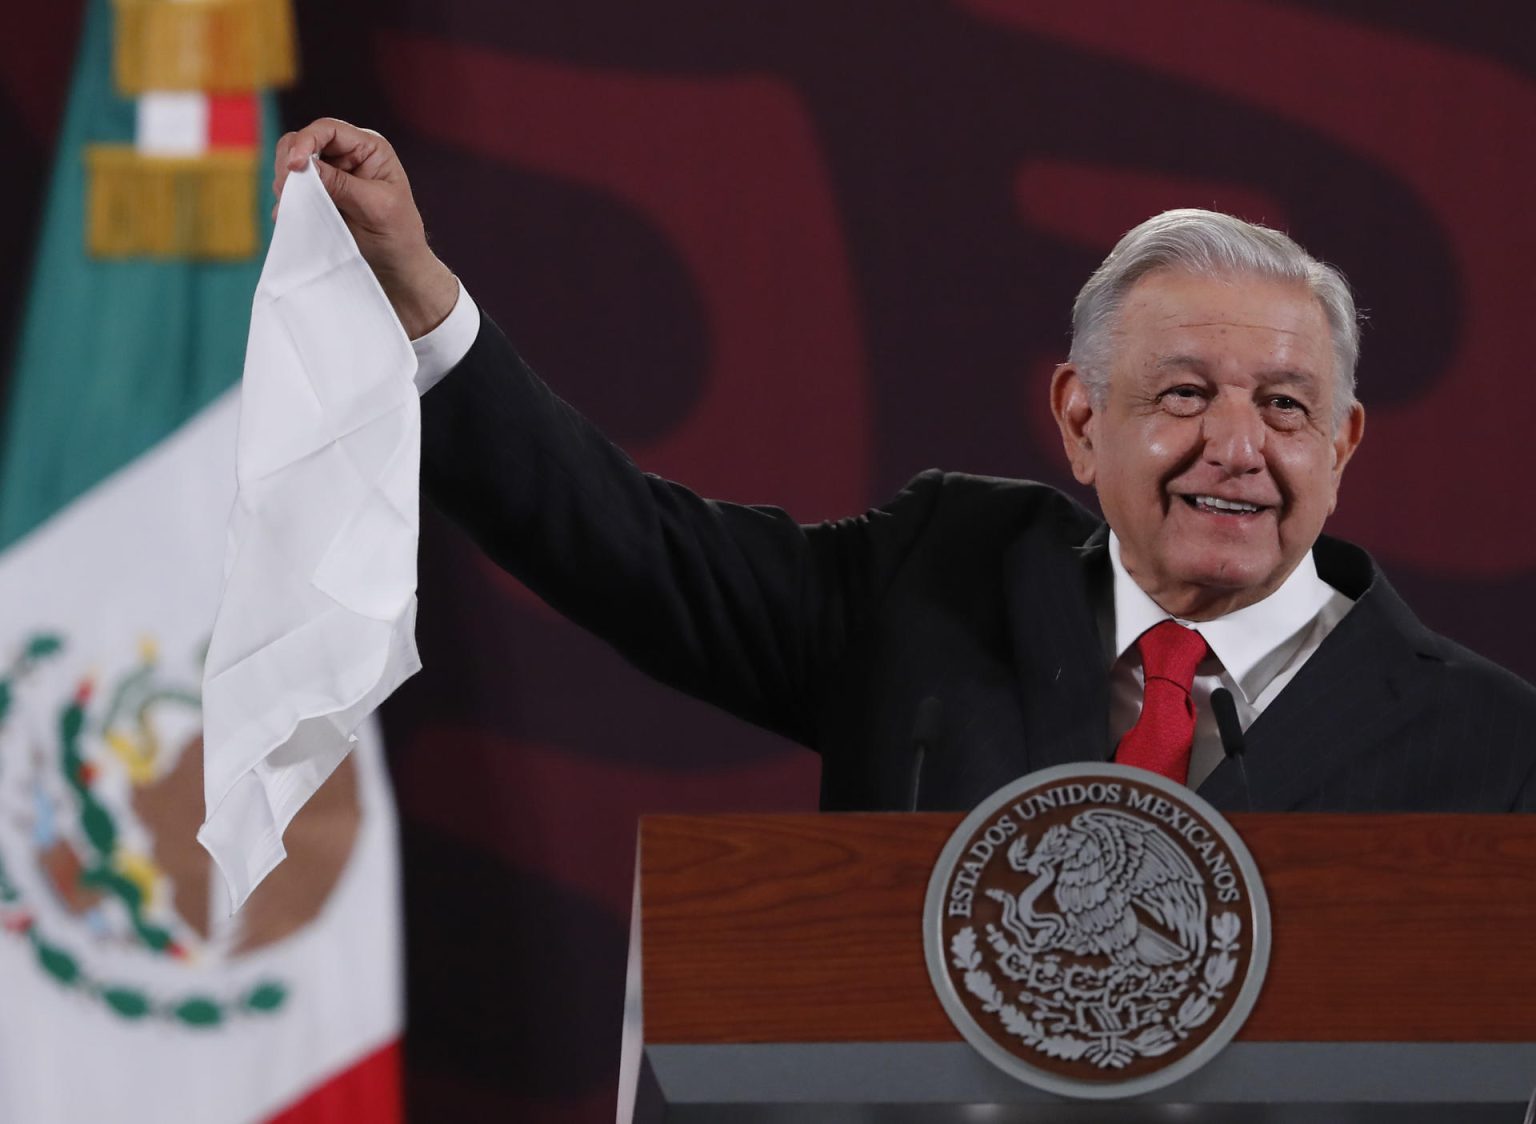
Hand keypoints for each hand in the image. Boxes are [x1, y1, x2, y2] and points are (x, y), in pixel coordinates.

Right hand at [274, 119, 458, 337]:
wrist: (397, 271)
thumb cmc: (398, 237)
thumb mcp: (376, 207)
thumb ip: (341, 184)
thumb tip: (303, 166)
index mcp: (368, 148)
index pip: (327, 129)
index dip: (305, 142)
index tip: (293, 167)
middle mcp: (347, 155)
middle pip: (302, 141)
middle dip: (290, 162)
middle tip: (287, 191)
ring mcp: (330, 176)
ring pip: (291, 164)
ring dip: (286, 183)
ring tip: (292, 206)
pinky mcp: (318, 197)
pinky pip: (292, 189)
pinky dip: (287, 201)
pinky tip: (289, 217)